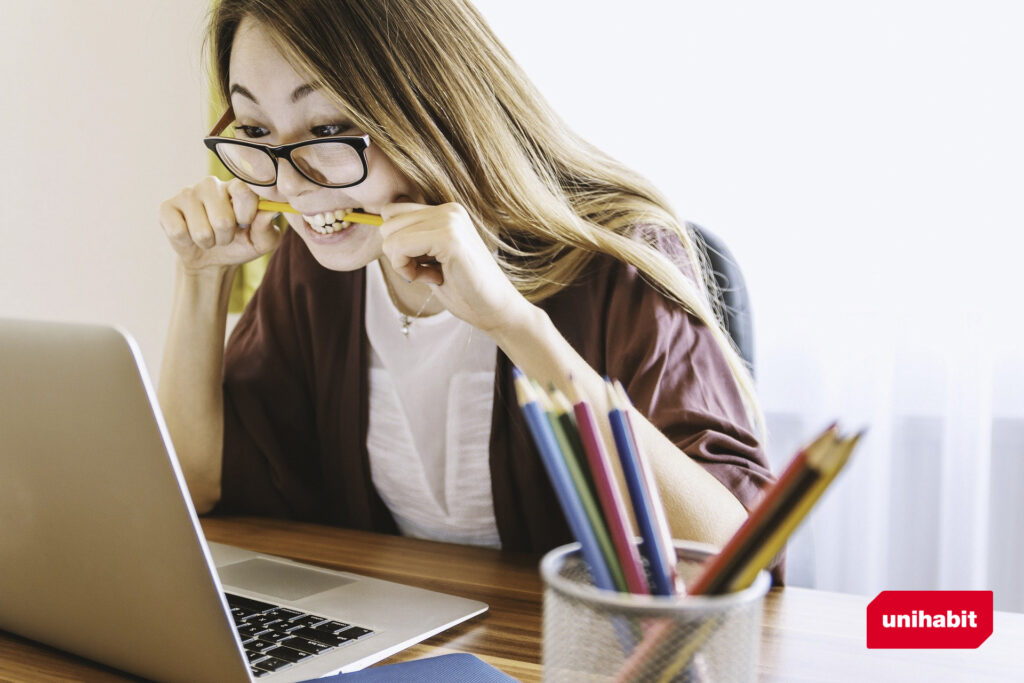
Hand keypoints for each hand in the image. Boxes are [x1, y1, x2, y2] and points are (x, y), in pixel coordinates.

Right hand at [158, 176, 281, 272]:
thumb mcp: (261, 241)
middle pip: (222, 219)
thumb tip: (270, 211)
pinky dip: (187, 242)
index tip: (245, 223)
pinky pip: (179, 232)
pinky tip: (189, 235)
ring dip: (208, 242)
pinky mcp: (167, 207)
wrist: (211, 260)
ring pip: (201, 230)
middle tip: (224, 235)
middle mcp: (211, 184)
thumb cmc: (240, 244)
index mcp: (236, 186)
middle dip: (226, 237)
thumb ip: (267, 227)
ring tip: (208, 237)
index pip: (244, 191)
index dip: (246, 214)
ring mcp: (187, 193)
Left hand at [378, 201, 531, 332]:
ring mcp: (450, 221)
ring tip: (432, 274)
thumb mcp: (432, 258)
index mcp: (446, 211)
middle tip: (427, 271)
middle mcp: (449, 209)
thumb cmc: (464, 290)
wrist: (496, 310)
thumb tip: (379, 226)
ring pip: (390, 235)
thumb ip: (412, 239)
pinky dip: (406, 269)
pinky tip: (432, 278)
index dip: (397, 243)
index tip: (421, 264)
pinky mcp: (449, 238)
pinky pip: (399, 247)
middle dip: (398, 253)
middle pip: (387, 222)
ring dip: (403, 263)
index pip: (392, 212)